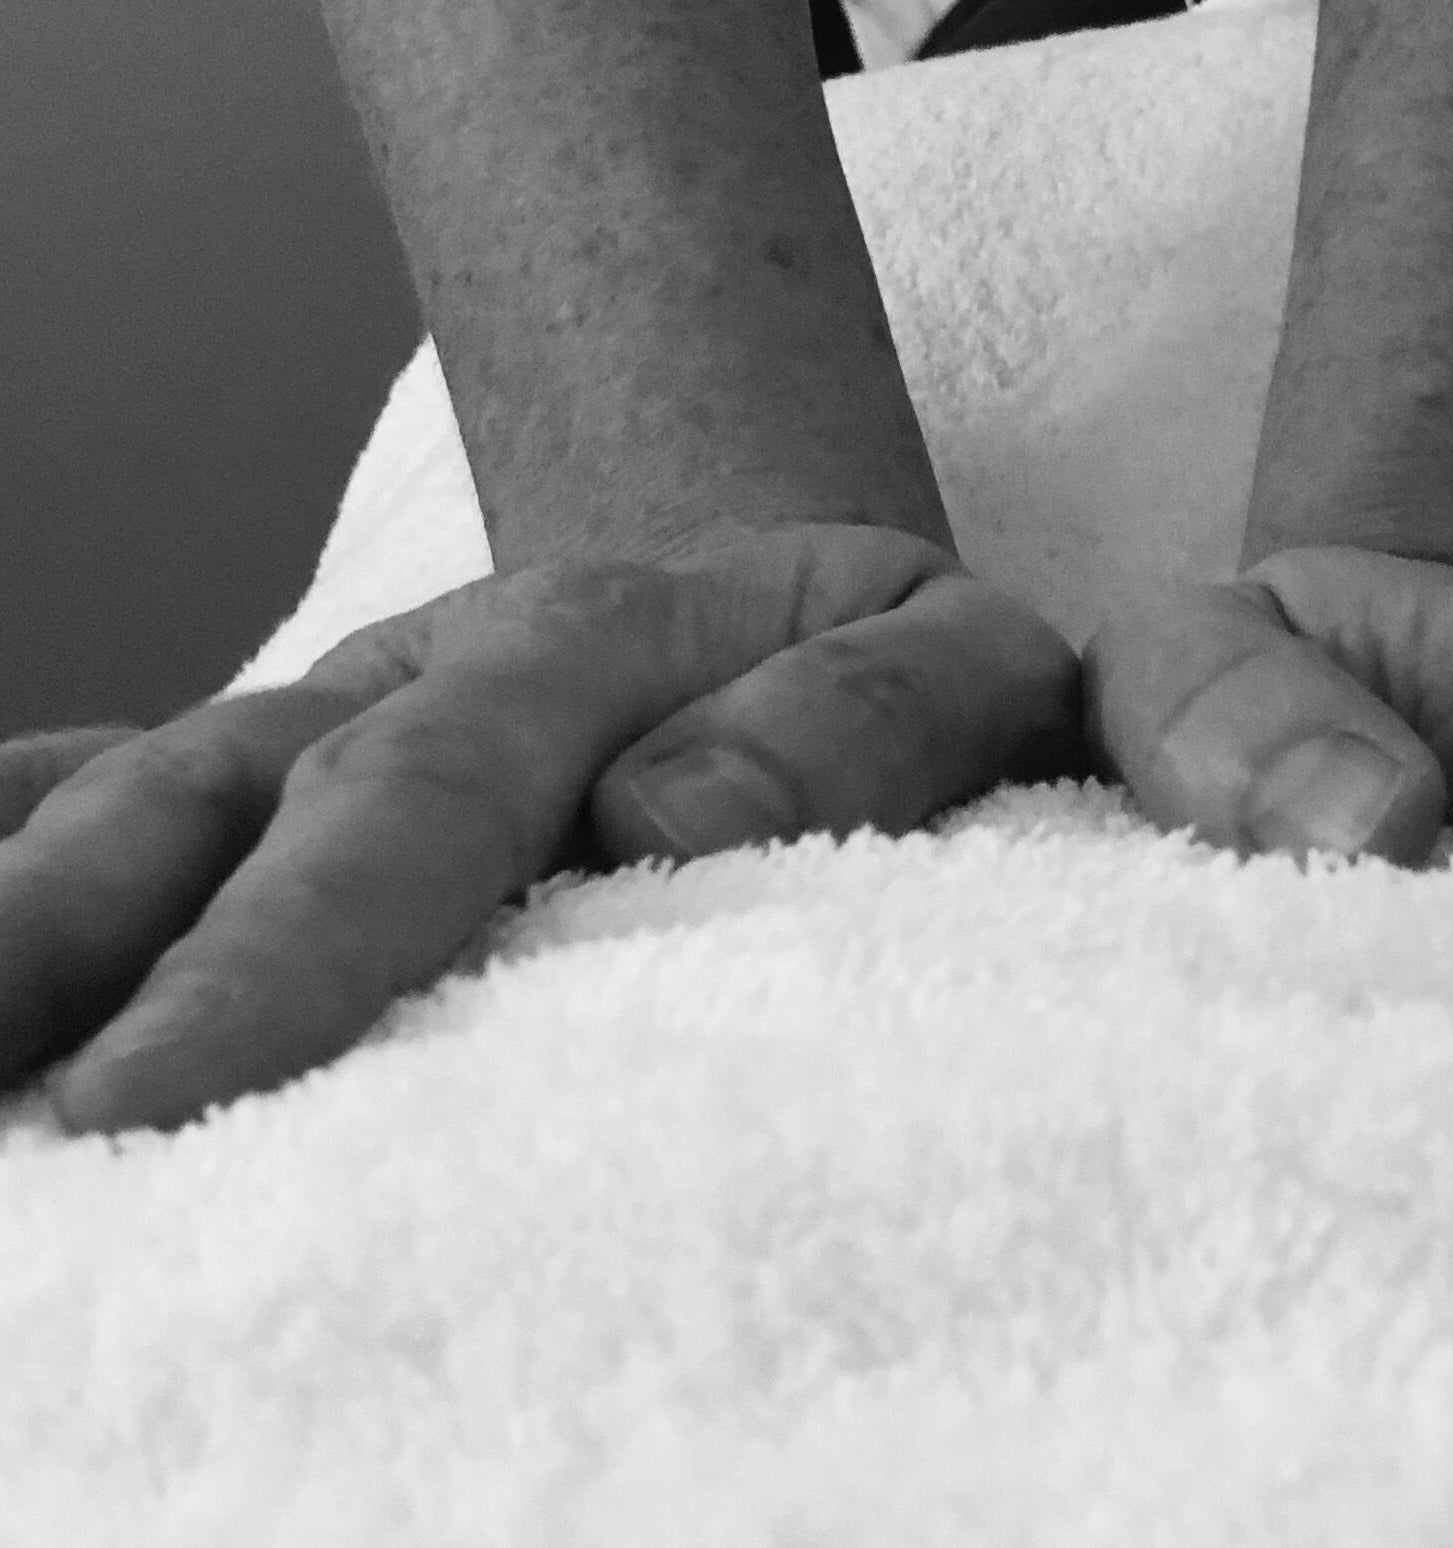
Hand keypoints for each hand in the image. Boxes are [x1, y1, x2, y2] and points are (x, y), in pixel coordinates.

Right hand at [2, 526, 1080, 1135]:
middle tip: (91, 1111)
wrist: (811, 595)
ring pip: (178, 794)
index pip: (480, 776)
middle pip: (299, 794)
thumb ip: (870, 713)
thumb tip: (664, 813)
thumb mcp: (964, 662)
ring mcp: (359, 716)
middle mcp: (456, 670)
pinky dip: (28, 829)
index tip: (239, 1048)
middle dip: (171, 949)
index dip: (345, 917)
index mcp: (615, 640)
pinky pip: (139, 785)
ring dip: (48, 908)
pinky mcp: (304, 764)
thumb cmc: (894, 673)